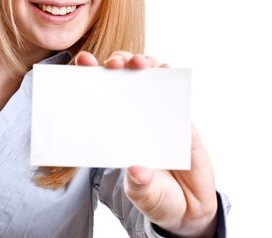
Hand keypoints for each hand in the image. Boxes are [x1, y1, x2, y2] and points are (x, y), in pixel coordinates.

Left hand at [75, 51, 217, 237]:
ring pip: (149, 78)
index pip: (99, 97)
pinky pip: (175, 92)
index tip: (83, 63)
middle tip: (116, 64)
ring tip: (139, 64)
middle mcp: (133, 116)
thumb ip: (140, 184)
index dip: (90, 77)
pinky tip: (165, 69)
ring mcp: (157, 114)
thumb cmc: (156, 196)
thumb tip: (137, 171)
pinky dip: (171, 78)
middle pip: (123, 79)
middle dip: (118, 63)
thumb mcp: (143, 193)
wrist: (188, 208)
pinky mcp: (181, 119)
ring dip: (144, 64)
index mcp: (115, 130)